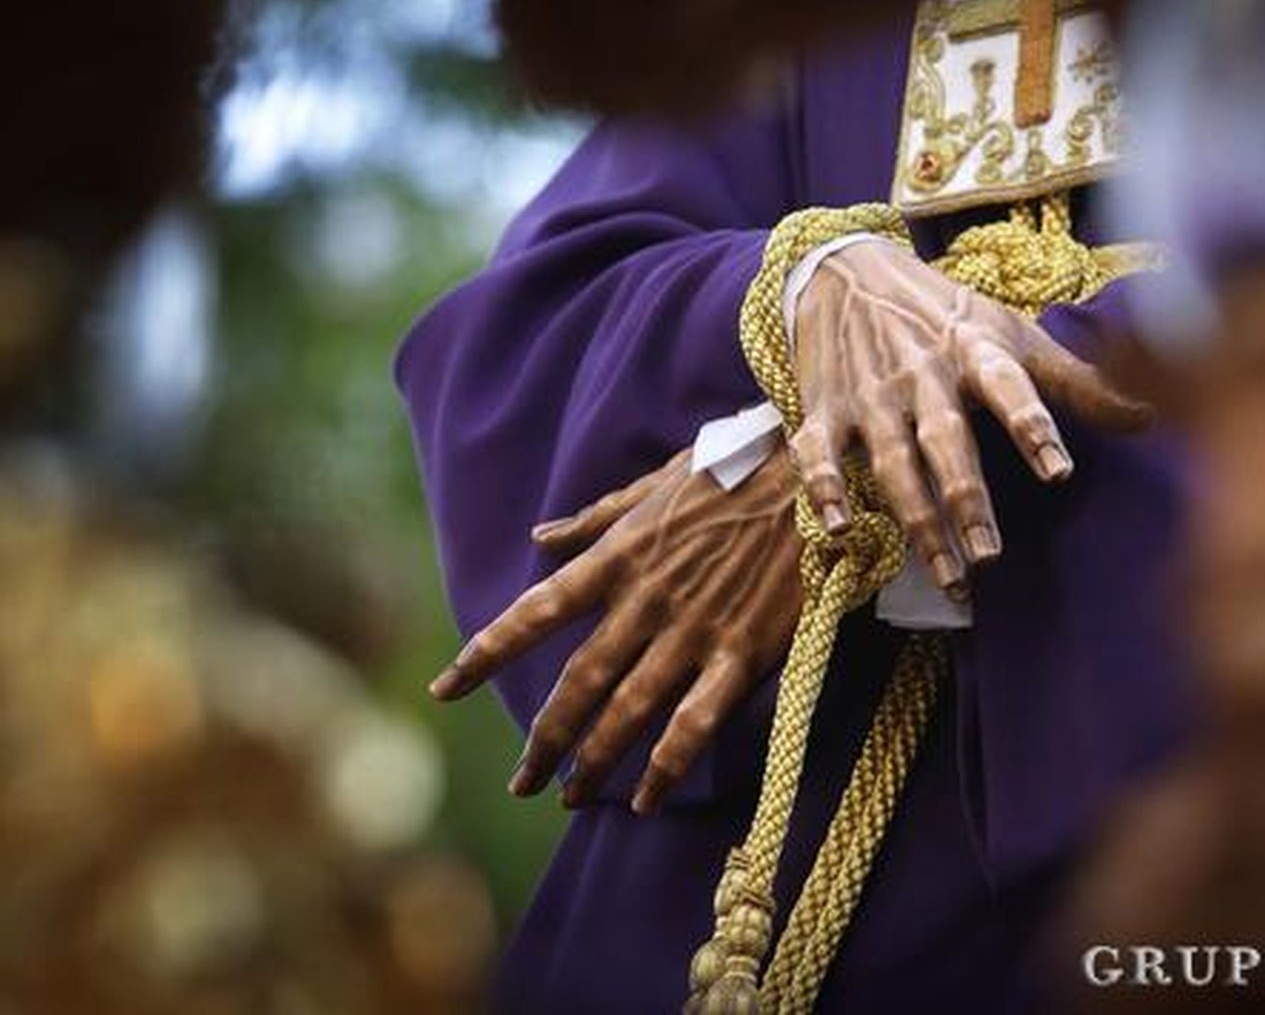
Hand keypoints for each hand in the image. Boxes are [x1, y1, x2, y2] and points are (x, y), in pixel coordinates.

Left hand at [428, 448, 802, 813]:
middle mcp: (645, 601)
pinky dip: (667, 767)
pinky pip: (696, 723)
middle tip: (522, 782)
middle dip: (544, 739)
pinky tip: (647, 798)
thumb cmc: (735, 470)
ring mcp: (693, 631)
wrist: (814, 476)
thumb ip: (595, 520)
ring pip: (628, 711)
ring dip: (595, 761)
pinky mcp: (742, 653)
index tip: (445, 689)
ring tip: (571, 797)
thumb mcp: (656, 484)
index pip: (534, 613)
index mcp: (618, 558)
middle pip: (577, 682)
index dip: (485, 654)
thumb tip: (538, 540)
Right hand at [791, 240, 1150, 598]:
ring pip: (893, 463)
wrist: (845, 269)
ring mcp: (870, 394)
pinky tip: (839, 529)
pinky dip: (824, 490)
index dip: (1032, 426)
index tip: (1059, 471)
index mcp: (974, 348)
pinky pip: (818, 455)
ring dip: (917, 520)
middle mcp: (922, 373)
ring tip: (946, 574)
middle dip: (966, 500)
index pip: (1008, 386)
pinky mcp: (825, 409)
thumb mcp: (1009, 332)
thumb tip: (1149, 416)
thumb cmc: (944, 312)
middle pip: (946, 442)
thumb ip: (1075, 379)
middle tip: (990, 557)